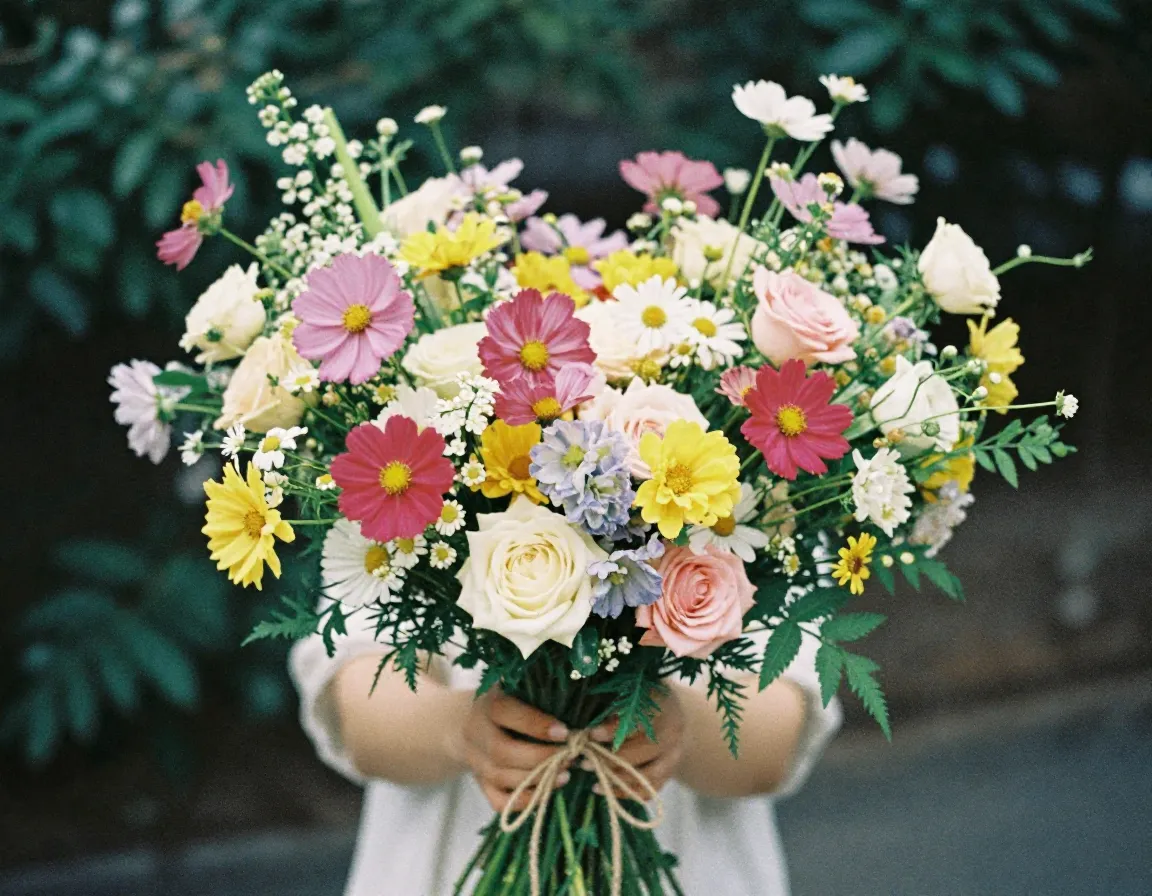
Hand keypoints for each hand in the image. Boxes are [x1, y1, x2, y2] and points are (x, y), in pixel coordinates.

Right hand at [453, 687, 571, 812]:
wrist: (468, 721)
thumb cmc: (507, 701)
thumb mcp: (519, 690)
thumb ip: (542, 696)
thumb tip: (580, 708)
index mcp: (489, 704)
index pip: (506, 713)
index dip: (535, 724)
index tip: (565, 731)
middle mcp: (476, 733)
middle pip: (503, 752)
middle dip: (540, 757)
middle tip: (569, 756)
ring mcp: (476, 761)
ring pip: (502, 777)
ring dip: (537, 779)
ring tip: (566, 774)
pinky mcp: (480, 783)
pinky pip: (498, 801)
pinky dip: (525, 801)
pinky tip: (547, 791)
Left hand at [586, 687, 684, 797]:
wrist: (669, 712)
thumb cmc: (639, 698)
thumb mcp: (629, 694)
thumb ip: (612, 706)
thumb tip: (585, 725)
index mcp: (662, 705)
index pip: (638, 720)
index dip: (613, 730)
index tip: (590, 735)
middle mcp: (672, 731)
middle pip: (644, 750)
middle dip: (612, 759)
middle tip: (585, 763)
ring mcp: (674, 754)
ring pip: (649, 775)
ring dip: (619, 781)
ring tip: (594, 784)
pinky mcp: (670, 772)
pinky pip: (651, 789)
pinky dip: (629, 793)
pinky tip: (608, 791)